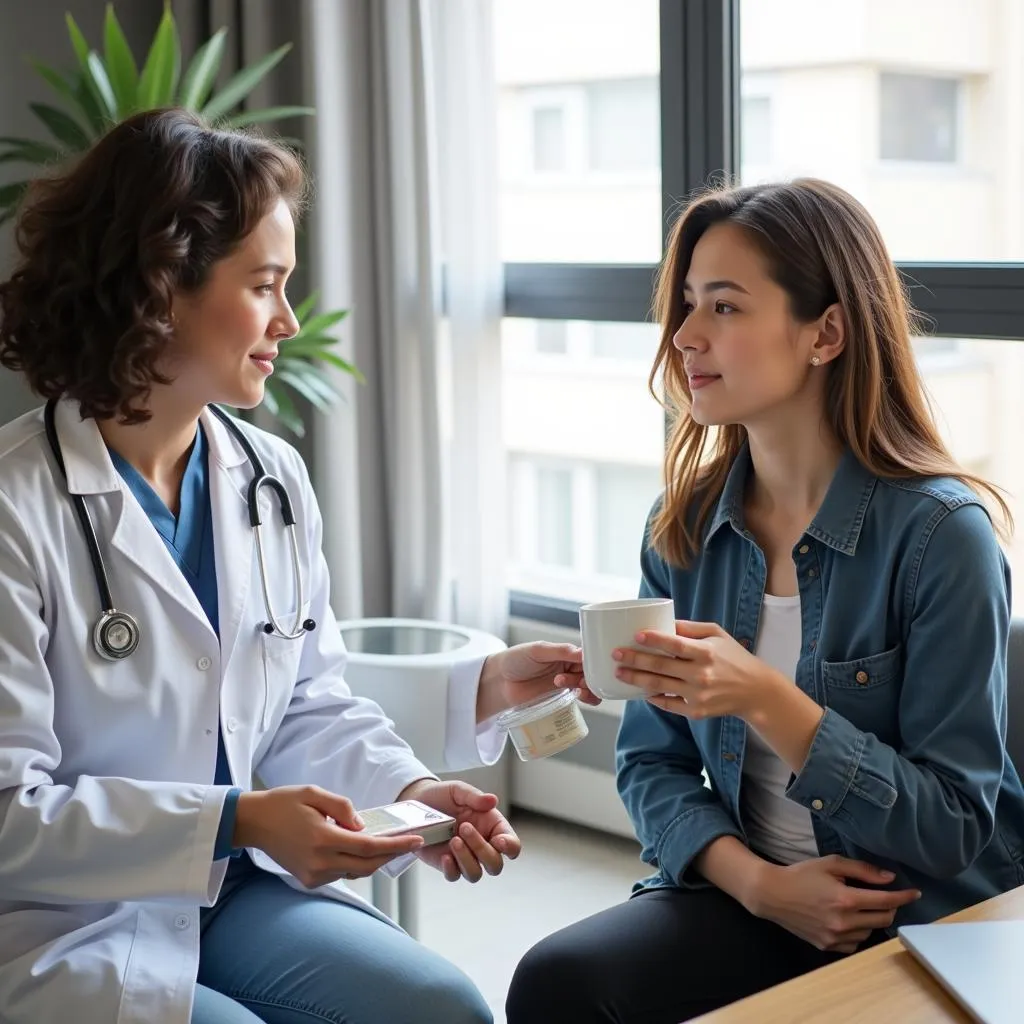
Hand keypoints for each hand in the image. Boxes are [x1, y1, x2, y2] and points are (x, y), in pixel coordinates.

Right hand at [233, 786, 424, 888]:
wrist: (254, 823)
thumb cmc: (284, 803)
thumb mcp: (315, 793)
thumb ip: (343, 808)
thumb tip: (363, 827)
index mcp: (323, 840)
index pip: (369, 847)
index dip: (396, 845)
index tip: (416, 840)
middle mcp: (320, 863)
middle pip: (367, 865)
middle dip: (391, 854)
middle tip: (409, 842)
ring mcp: (314, 875)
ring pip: (355, 871)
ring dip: (372, 858)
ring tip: (386, 842)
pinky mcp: (309, 880)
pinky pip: (341, 874)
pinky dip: (354, 863)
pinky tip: (357, 848)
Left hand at [399, 779, 520, 882]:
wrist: (417, 803)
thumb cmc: (443, 796)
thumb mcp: (458, 790)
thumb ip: (474, 797)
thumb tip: (492, 800)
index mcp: (492, 827)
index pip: (511, 844)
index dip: (510, 846)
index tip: (499, 840)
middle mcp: (481, 845)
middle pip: (495, 864)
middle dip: (482, 850)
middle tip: (464, 828)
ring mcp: (464, 857)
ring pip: (475, 874)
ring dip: (466, 859)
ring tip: (453, 840)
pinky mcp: (446, 864)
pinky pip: (454, 876)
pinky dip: (451, 869)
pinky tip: (445, 855)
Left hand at [476, 641, 598, 723]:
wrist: (499, 682)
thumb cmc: (515, 660)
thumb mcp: (537, 651)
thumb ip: (560, 651)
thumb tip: (583, 652)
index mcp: (565, 653)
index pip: (587, 656)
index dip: (593, 662)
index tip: (591, 668)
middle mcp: (568, 667)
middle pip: (592, 672)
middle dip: (590, 677)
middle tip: (578, 681)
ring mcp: (566, 683)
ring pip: (590, 687)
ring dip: (590, 689)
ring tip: (575, 689)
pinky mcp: (561, 699)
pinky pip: (581, 699)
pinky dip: (587, 699)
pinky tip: (577, 696)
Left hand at [612, 620, 780, 721]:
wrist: (755, 691)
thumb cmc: (734, 657)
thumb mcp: (717, 634)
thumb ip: (690, 628)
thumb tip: (663, 621)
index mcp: (706, 652)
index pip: (675, 644)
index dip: (654, 639)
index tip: (636, 635)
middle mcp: (701, 674)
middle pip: (660, 666)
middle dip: (635, 659)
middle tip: (616, 654)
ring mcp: (697, 695)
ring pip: (659, 686)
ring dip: (636, 679)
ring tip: (619, 672)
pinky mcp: (696, 711)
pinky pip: (668, 704)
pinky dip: (653, 698)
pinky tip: (640, 692)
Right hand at [748, 855, 921, 953]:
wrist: (773, 894)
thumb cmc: (802, 874)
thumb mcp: (830, 864)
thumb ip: (862, 870)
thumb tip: (889, 879)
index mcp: (845, 899)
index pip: (885, 901)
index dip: (904, 896)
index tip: (916, 893)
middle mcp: (843, 922)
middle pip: (883, 919)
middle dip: (890, 907)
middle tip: (885, 898)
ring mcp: (835, 937)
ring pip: (870, 932)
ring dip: (872, 919)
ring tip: (859, 907)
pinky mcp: (828, 947)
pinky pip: (855, 943)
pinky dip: (858, 932)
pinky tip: (848, 920)